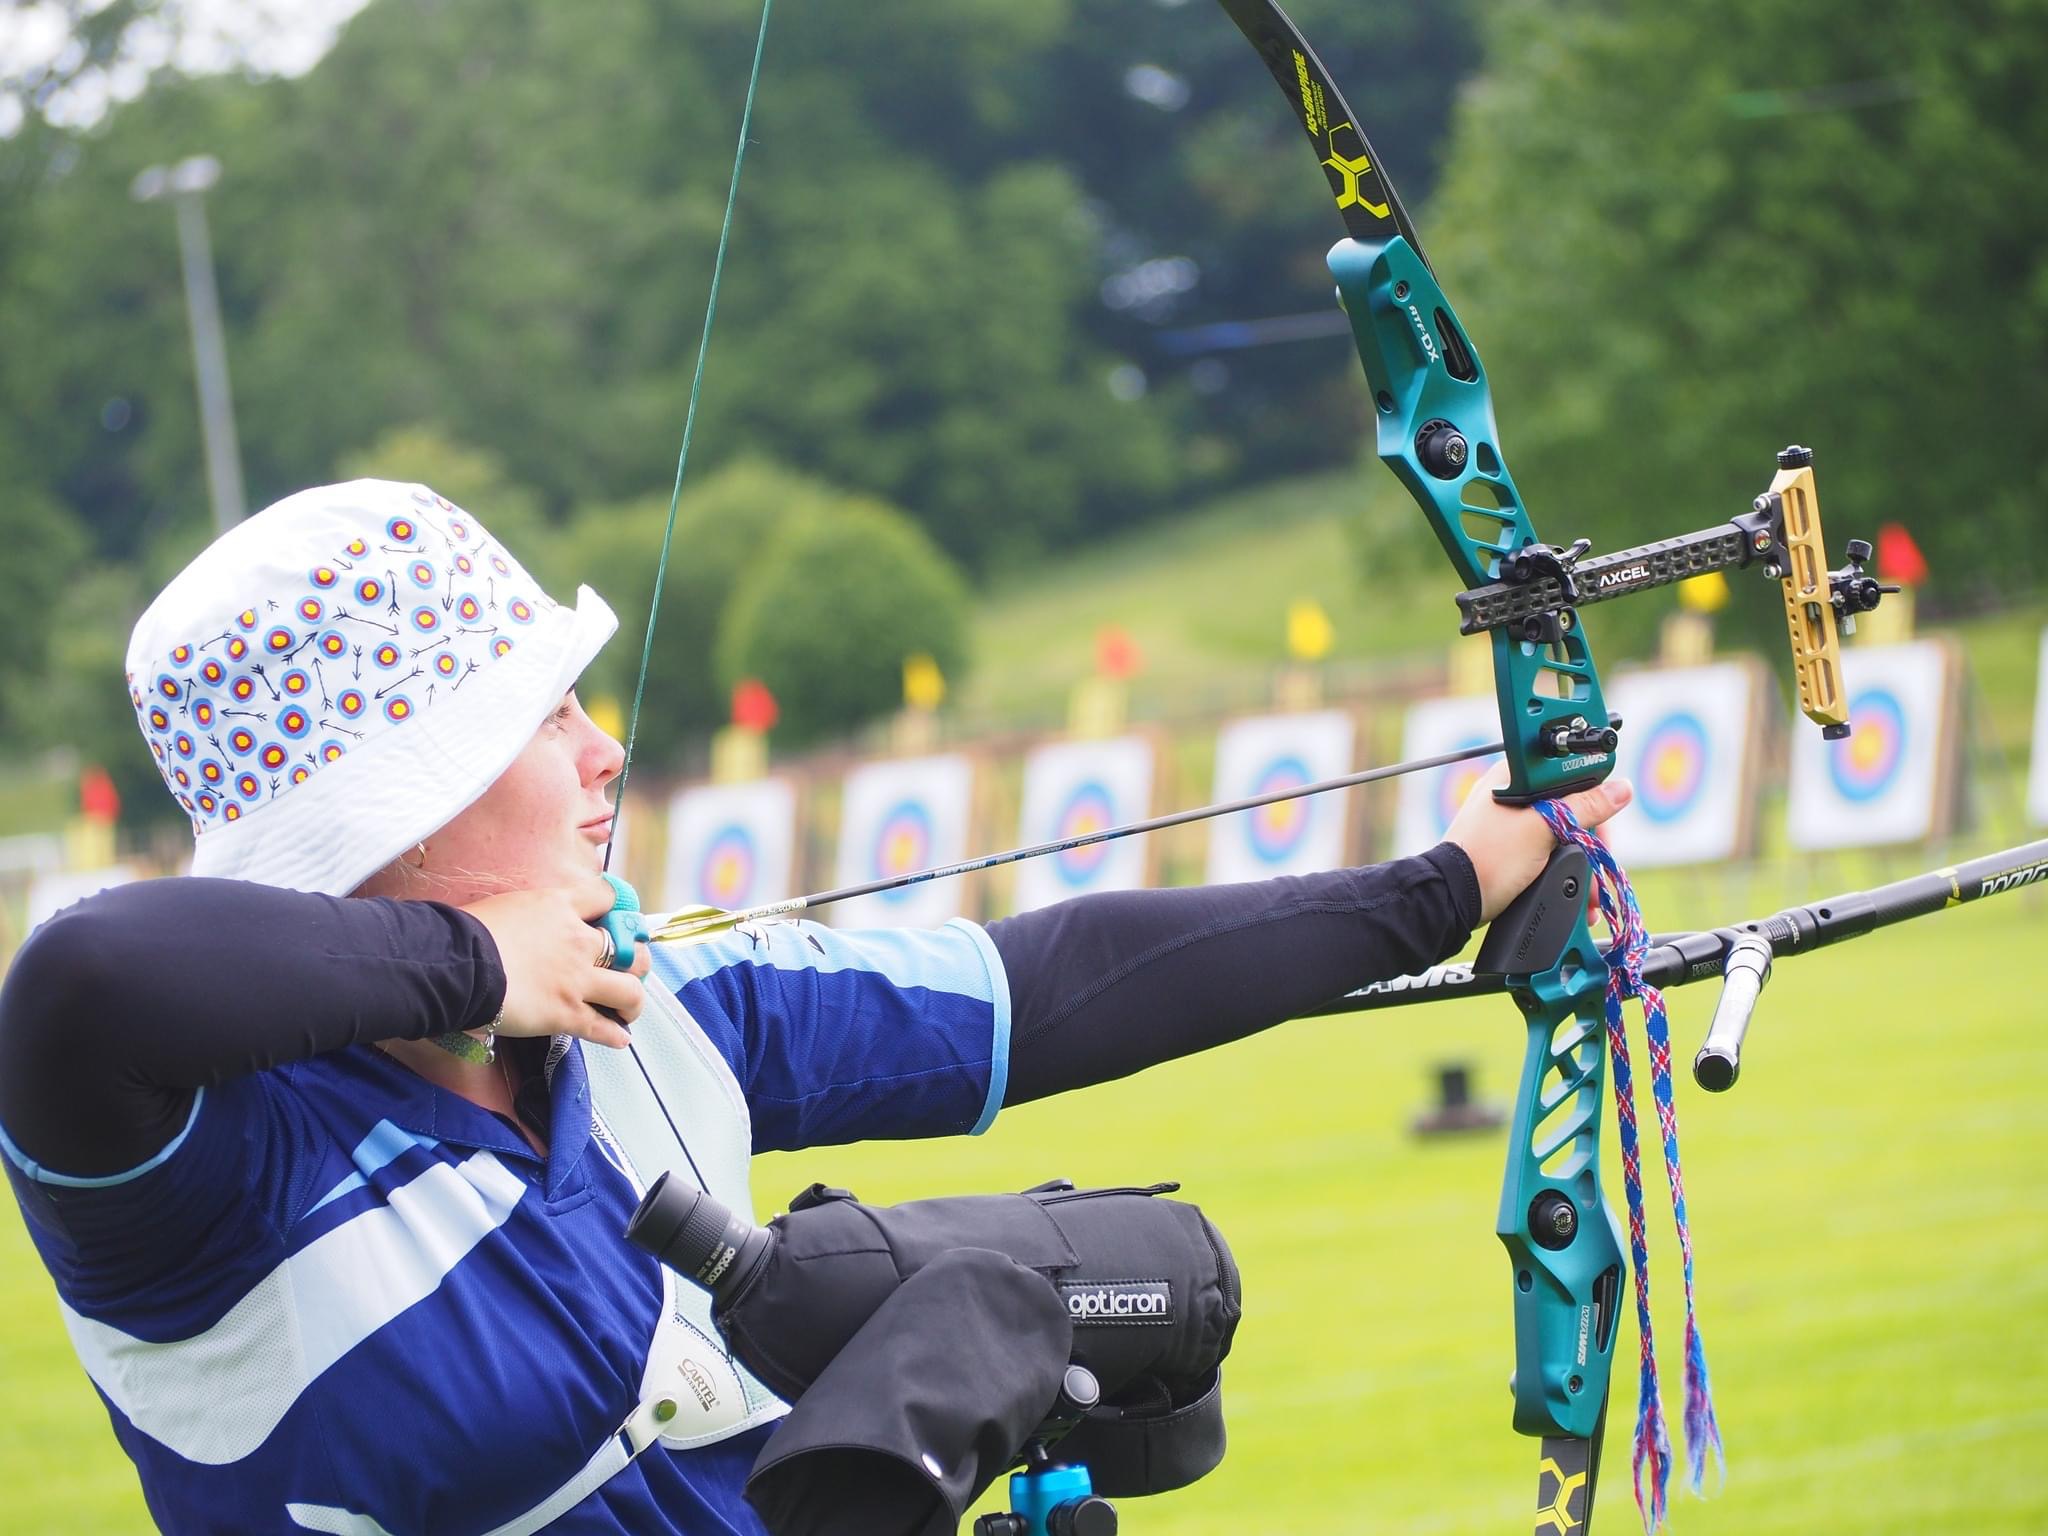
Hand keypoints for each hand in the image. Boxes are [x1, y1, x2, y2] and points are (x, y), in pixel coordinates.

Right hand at [462, 877, 651, 1048]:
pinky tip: (619, 1038)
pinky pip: (603, 1028)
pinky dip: (615, 1035)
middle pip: (629, 950)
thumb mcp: (507, 906)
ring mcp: (576, 979)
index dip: (613, 911)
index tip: (612, 922)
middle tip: (630, 970)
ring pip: (629, 992)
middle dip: (636, 961)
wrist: (456, 964)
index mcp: (560, 906)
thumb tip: (526, 925)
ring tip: (627, 1009)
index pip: (605, 897)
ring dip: (633, 1002)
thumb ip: (531, 915)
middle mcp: (577, 941)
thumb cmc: (466, 933)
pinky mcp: (566, 1013)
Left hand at [1443, 762, 1632, 923]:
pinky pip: (1547, 853)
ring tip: (1588, 896)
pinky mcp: (1509, 849)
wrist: (1452, 899)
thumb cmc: (1488, 859)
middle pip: (1570, 811)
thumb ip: (1584, 807)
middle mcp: (1513, 796)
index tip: (1602, 833)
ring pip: (1561, 837)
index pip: (1570, 778)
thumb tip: (1621, 789)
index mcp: (1515, 778)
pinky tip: (1576, 896)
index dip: (1593, 805)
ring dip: (1580, 866)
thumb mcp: (1542, 829)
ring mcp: (1510, 824)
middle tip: (1597, 872)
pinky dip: (1562, 872)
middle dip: (1589, 848)